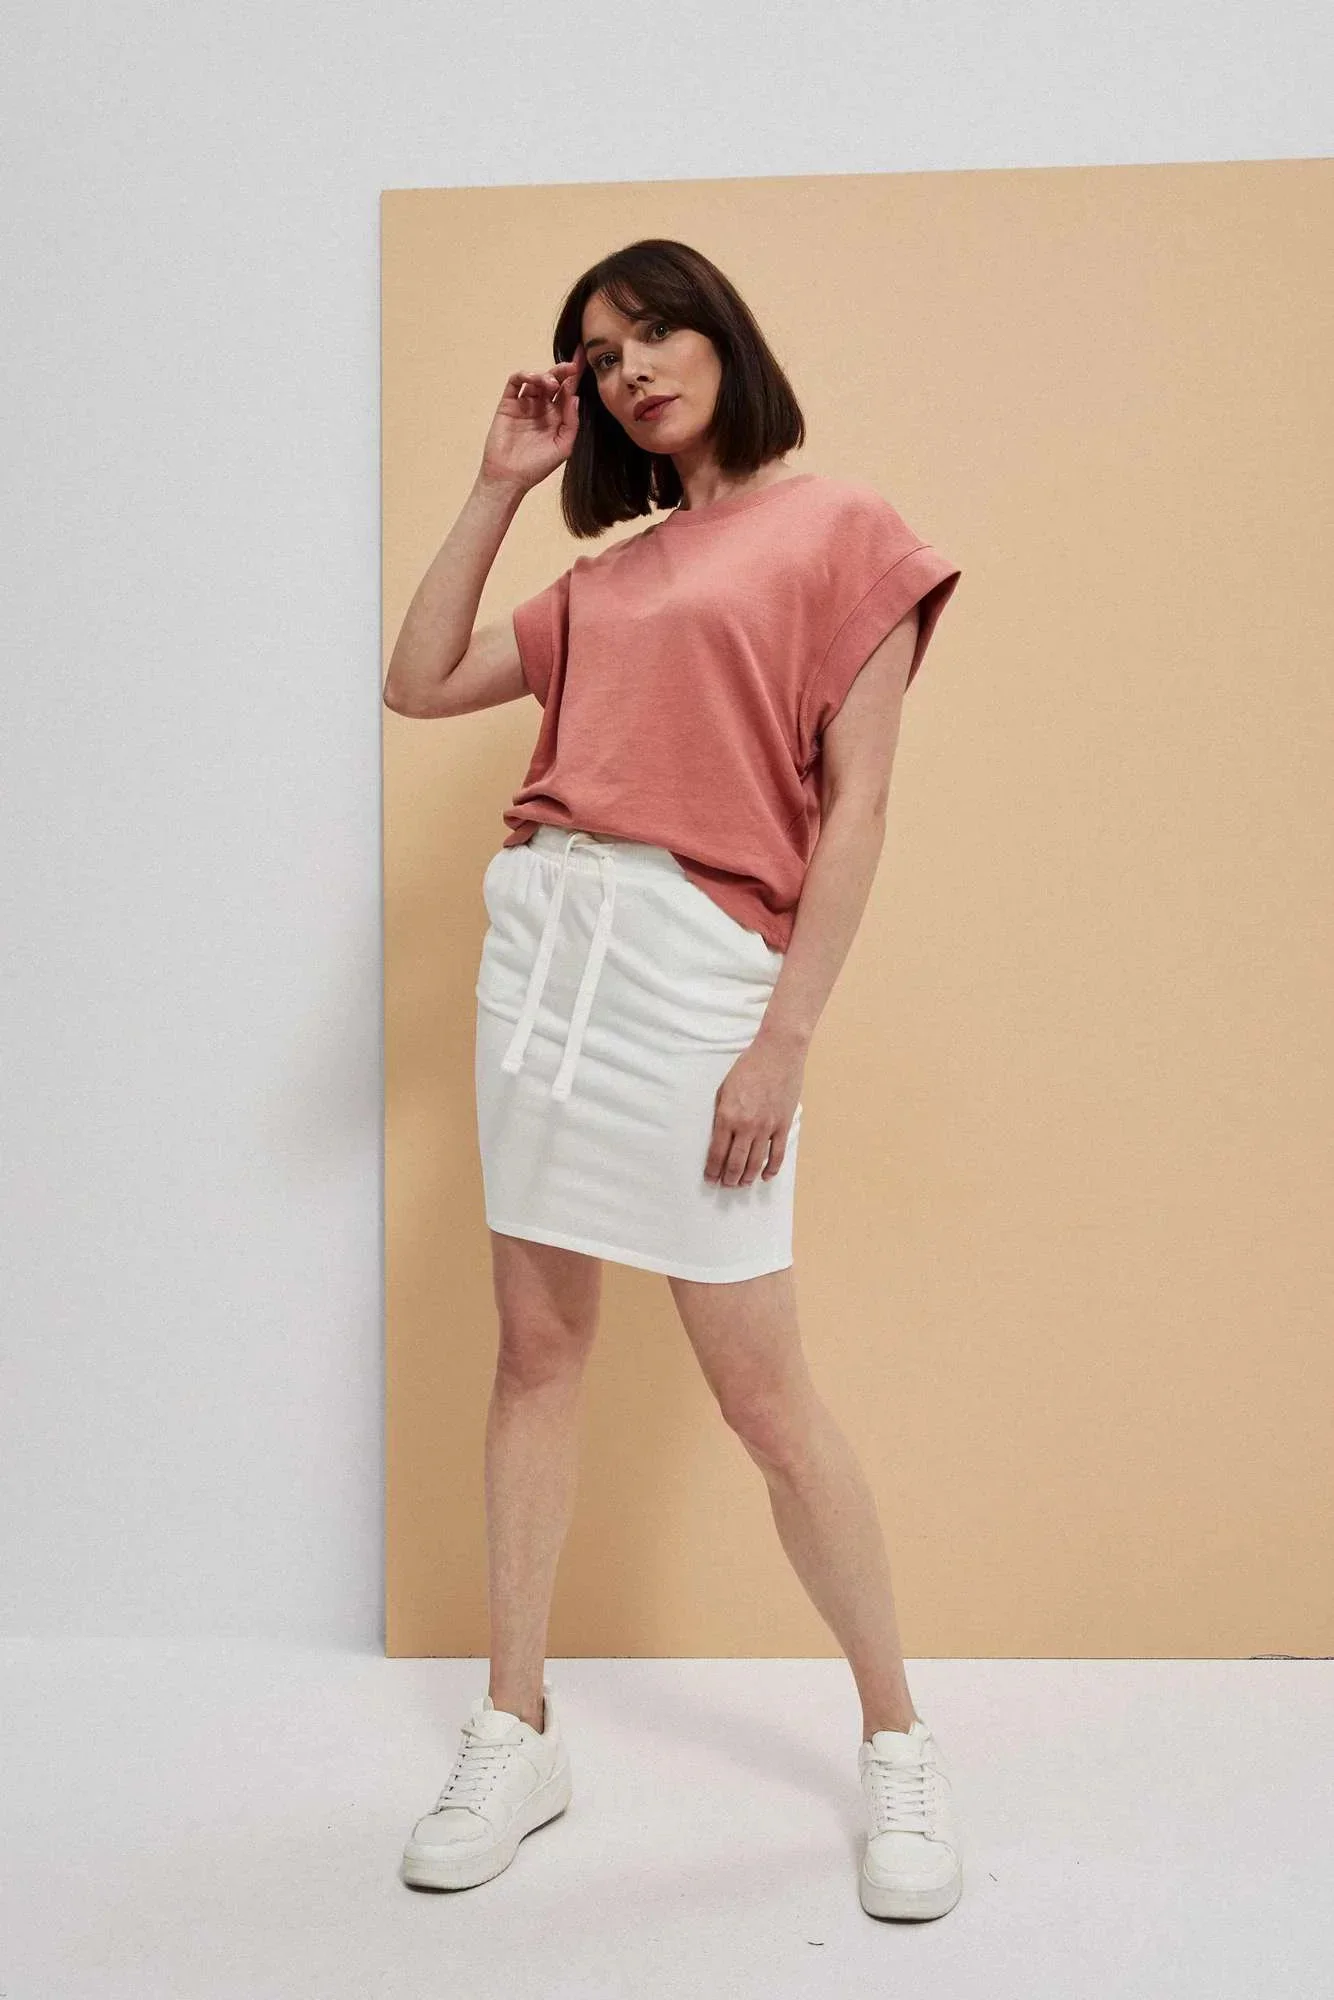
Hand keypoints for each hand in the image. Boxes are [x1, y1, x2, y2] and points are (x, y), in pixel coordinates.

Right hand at [479, 345, 586, 493]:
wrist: (509, 477)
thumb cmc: (537, 467)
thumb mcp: (563, 446)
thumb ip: (572, 422)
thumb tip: (575, 397)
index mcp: (558, 416)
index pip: (568, 391)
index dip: (575, 376)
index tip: (583, 359)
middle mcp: (542, 408)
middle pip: (553, 381)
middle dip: (562, 371)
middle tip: (570, 366)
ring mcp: (525, 404)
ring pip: (535, 379)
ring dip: (544, 375)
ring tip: (550, 383)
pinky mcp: (508, 404)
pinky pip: (515, 383)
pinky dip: (524, 375)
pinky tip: (533, 379)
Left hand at [704, 1036, 804, 1186]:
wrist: (777, 1054)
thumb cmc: (748, 1067)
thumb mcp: (724, 1088)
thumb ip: (721, 1113)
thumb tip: (720, 1135)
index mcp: (727, 1116)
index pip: (717, 1153)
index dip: (712, 1170)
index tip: (710, 1178)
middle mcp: (746, 1126)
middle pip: (736, 1162)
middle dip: (729, 1178)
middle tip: (725, 1185)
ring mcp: (767, 1127)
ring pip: (756, 1162)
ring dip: (747, 1177)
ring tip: (741, 1183)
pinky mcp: (783, 1125)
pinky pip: (777, 1154)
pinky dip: (771, 1169)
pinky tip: (765, 1176)